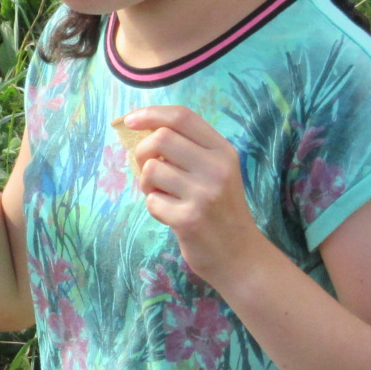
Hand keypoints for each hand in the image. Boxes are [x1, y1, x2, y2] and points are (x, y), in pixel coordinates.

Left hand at [123, 106, 269, 289]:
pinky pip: (152, 201)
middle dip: (143, 151)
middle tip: (148, 169)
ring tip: (161, 195)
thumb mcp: (216, 172)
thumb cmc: (220, 210)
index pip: (183, 117)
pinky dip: (154, 207)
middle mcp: (217, 168)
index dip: (152, 114)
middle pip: (162, 138)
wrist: (239, 255)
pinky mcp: (189, 219)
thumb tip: (144, 131)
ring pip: (152, 169)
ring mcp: (204, 194)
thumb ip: (189, 150)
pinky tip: (170, 214)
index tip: (131, 120)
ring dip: (146, 183)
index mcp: (223, 151)